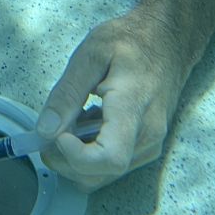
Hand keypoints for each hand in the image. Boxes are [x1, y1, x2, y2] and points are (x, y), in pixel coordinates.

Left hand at [35, 9, 187, 191]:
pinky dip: (91, 154)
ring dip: (76, 159)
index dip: (76, 157)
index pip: (110, 157)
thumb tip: (45, 130)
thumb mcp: (91, 54)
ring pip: (106, 174)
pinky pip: (114, 165)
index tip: (56, 135)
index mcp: (132, 108)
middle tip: (46, 134)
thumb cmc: (130, 40)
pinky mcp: (148, 146)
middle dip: (66, 162)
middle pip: (102, 173)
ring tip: (68, 122)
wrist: (168, 40)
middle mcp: (146, 135)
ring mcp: (150, 144)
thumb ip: (68, 93)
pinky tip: (85, 125)